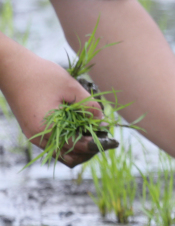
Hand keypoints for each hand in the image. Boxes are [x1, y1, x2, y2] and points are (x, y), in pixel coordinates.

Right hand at [0, 45, 111, 167]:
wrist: (11, 67)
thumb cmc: (41, 74)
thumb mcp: (71, 88)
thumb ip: (90, 107)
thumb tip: (103, 123)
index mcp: (47, 129)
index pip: (79, 148)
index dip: (98, 145)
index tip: (112, 140)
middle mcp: (38, 138)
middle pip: (71, 158)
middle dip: (90, 150)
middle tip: (103, 137)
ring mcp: (33, 135)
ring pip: (62, 153)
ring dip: (79, 147)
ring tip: (92, 132)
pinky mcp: (32, 130)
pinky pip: (54, 144)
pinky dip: (69, 141)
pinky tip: (79, 127)